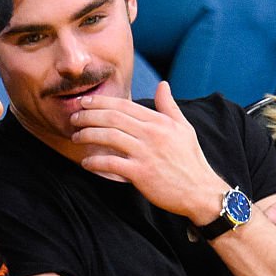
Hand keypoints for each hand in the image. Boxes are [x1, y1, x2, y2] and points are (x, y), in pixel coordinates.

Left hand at [71, 82, 226, 224]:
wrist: (200, 191)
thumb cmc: (190, 160)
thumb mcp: (184, 128)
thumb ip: (169, 106)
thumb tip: (163, 84)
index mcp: (160, 122)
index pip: (125, 106)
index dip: (101, 102)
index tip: (85, 102)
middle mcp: (152, 134)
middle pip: (112, 118)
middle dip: (88, 115)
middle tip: (74, 117)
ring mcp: (146, 153)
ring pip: (109, 137)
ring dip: (87, 135)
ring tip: (75, 137)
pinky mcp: (141, 174)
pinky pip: (111, 164)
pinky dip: (95, 162)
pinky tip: (86, 162)